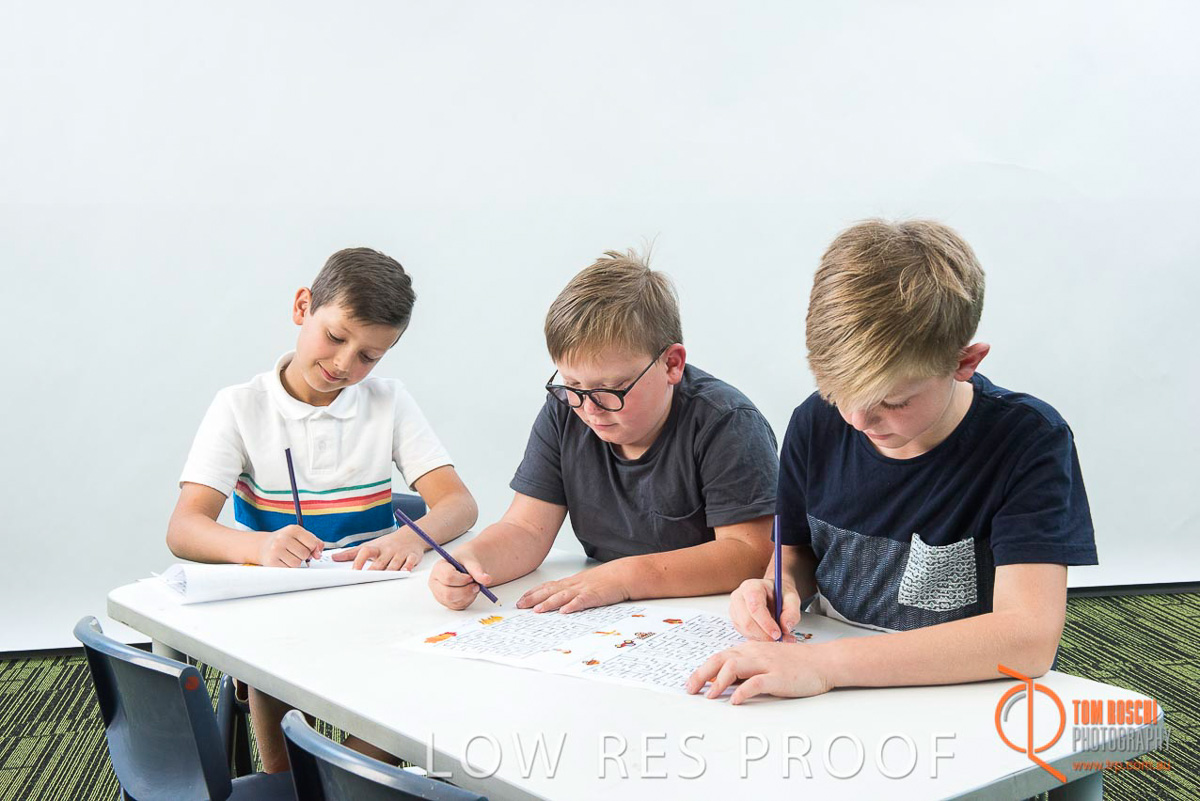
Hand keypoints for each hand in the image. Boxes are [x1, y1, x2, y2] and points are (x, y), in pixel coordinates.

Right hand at [257, 524, 322, 567]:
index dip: (314, 549)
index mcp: (293, 529)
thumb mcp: (299, 536)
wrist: (263, 545)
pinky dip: (289, 567)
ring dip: (296, 562)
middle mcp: (283, 538)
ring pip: (297, 563)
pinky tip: (284, 561)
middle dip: (304, 556)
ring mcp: (276, 549)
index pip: (312, 543)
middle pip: (305, 554)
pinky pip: (288, 569)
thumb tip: (318, 554)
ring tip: (289, 556)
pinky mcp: (271, 561)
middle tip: (296, 552)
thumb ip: (314, 542)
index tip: (310, 549)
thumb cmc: (286, 541)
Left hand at [334, 530, 423, 570]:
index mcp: (377, 548)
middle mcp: (388, 550)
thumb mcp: (370, 545)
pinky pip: (410, 562)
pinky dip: (408, 567)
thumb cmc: (388, 543)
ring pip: (394, 564)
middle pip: (380, 562)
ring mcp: (400, 553)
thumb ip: (352, 553)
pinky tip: (404, 571)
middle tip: (366, 579)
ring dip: (389, 571)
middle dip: (373, 570)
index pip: (366, 552)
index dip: (359, 561)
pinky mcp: (412, 556)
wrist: (411, 535)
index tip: (354, 571)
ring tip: (383, 578)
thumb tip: (334, 558)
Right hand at [429, 553, 492, 609]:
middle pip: (448, 593)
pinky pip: (458, 606)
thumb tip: (487, 579)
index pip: (448, 577)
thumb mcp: (471, 560)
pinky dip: (468, 600)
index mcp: (438, 568)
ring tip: (474, 586)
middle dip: (465, 590)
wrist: (465, 566)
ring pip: (454, 601)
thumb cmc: (464, 561)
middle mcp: (436, 583)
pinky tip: (470, 591)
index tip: (471, 577)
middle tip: (476, 585)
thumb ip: (477, 569)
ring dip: (468, 595)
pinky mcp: (447, 603)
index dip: (462, 579)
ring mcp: (440, 595)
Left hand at [516, 562, 630, 613]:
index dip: (533, 593)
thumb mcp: (587, 584)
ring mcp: (584, 589)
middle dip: (533, 598)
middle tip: (519, 606)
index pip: (548, 586)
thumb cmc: (607, 580)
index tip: (521, 599)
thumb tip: (562, 602)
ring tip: (537, 610)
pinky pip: (582, 601)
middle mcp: (574, 585)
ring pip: (562, 596)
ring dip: (549, 603)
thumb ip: (574, 591)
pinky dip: (572, 606)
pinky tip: (564, 611)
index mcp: (572, 582)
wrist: (624, 574)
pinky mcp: (595, 596)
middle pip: (550, 591)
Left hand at [685, 641, 833, 703]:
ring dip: (718, 683)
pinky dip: (742, 691)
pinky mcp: (778, 676)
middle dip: (702, 674)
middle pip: (721, 660)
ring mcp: (767, 664)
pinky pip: (756, 682)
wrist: (823, 662)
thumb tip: (723, 684)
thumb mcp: (766, 662)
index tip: (691, 683)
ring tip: (709, 697)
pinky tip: (735, 701)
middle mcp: (755, 653)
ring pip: (734, 667)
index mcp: (750, 649)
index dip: (703, 670)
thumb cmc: (795, 664)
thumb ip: (747, 669)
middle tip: (690, 689)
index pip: (720, 656)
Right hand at [730, 578, 802, 641]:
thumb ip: (792, 612)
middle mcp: (739, 597)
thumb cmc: (779, 594)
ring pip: (745, 630)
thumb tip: (785, 627)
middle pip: (746, 621)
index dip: (766, 623)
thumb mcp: (792, 598)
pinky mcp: (736, 620)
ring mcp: (735, 609)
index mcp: (752, 586)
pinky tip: (768, 633)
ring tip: (777, 635)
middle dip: (764, 634)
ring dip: (762, 637)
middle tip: (779, 638)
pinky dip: (758, 638)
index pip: (755, 606)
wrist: (773, 593)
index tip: (778, 633)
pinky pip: (745, 634)